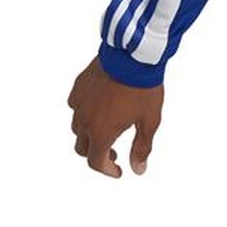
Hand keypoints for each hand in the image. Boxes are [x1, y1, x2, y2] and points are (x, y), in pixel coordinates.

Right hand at [67, 55, 163, 178]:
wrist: (134, 55)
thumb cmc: (144, 88)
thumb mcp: (150, 120)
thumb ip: (142, 147)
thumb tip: (138, 169)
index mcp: (101, 132)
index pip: (96, 162)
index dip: (107, 170)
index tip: (118, 171)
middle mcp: (84, 121)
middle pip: (82, 148)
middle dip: (97, 154)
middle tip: (114, 152)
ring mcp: (78, 103)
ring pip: (77, 128)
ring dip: (90, 134)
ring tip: (108, 127)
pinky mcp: (78, 87)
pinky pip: (77, 106)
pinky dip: (85, 112)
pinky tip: (100, 106)